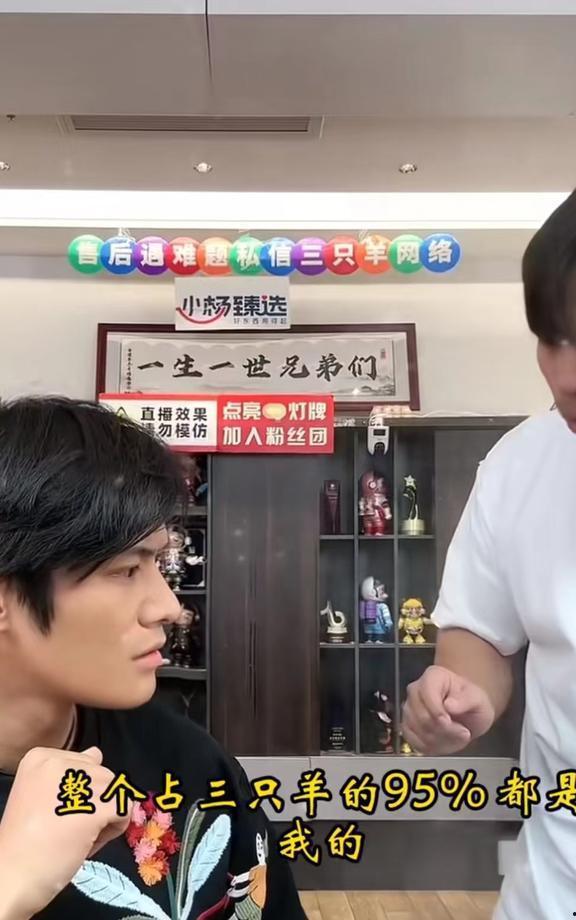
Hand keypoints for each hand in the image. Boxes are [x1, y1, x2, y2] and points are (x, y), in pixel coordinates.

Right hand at [0, 746, 130, 918]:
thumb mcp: (44, 795)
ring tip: (77, 837)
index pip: (84, 763)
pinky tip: (88, 842)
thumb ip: (71, 774)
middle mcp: (59, 761)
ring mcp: (79, 782)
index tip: (58, 814)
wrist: (12, 877)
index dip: (80, 793)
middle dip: (95, 804)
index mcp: (41, 757)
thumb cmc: (25, 843)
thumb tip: (97, 753)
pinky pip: (124, 808)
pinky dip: (115, 828)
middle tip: (68, 829)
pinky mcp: (96, 806)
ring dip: (105, 817)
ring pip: (116, 790)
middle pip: (102, 775)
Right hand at [401, 665, 494, 754]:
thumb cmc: (471, 701)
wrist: (467, 713)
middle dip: (444, 730)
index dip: (437, 711)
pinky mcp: (408, 726)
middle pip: (422, 716)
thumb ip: (466, 700)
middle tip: (463, 733)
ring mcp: (409, 709)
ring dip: (440, 740)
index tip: (451, 722)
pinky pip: (414, 742)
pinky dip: (432, 747)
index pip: (426, 693)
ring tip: (456, 737)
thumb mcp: (477, 698)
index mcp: (433, 676)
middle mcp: (416, 690)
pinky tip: (445, 742)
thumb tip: (449, 705)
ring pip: (418, 731)